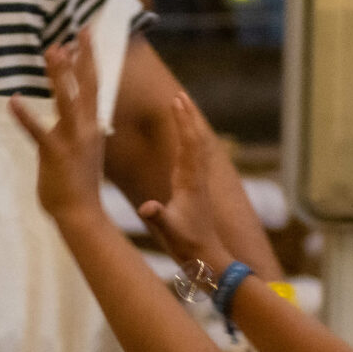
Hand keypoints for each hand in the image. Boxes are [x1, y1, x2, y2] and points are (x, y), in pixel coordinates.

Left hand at [12, 38, 107, 218]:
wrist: (82, 213)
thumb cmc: (78, 181)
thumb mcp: (80, 147)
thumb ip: (72, 126)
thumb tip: (65, 108)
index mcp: (93, 125)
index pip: (94, 85)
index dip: (88, 60)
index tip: (82, 37)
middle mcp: (87, 128)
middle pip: (88, 85)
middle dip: (84, 57)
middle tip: (79, 31)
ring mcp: (73, 140)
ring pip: (67, 100)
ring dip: (60, 76)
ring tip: (52, 52)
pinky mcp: (55, 154)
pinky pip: (38, 132)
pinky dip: (25, 116)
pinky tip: (13, 100)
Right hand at [136, 92, 234, 272]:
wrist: (205, 257)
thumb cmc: (186, 244)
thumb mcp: (168, 230)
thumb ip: (158, 217)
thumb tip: (147, 207)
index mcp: (189, 181)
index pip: (188, 144)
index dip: (182, 122)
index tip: (176, 101)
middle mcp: (196, 177)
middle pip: (196, 139)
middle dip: (188, 116)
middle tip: (180, 95)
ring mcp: (197, 182)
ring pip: (197, 146)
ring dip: (189, 126)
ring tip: (182, 108)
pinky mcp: (195, 188)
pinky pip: (194, 156)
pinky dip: (188, 140)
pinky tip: (183, 138)